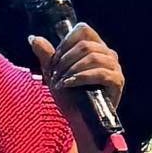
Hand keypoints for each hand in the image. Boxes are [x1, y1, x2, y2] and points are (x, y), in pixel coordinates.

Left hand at [28, 20, 125, 138]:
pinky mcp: (117, 81)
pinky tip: (70, 84)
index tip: (55, 60)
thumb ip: (46, 55)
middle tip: (55, 75)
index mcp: (95, 47)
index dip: (65, 42)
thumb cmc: (69, 98)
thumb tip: (33, 38)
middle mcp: (108, 54)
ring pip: (92, 57)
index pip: (83, 29)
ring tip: (61, 82)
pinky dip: (81, 77)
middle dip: (65, 59)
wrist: (79, 123)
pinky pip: (99, 73)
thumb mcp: (54, 74)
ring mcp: (115, 67)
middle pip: (85, 44)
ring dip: (71, 69)